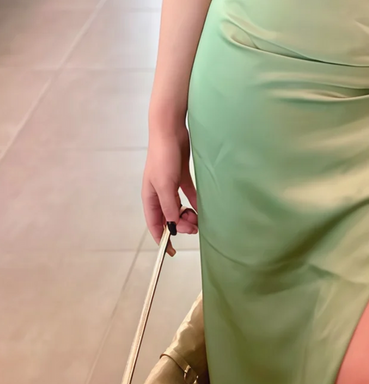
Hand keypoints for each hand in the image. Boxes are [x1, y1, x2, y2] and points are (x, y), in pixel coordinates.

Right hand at [142, 125, 197, 254]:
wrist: (170, 130)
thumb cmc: (163, 157)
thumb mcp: (165, 185)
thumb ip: (169, 206)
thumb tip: (173, 225)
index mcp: (150, 197)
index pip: (155, 224)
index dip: (162, 239)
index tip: (172, 252)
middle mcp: (159, 193)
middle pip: (169, 217)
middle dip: (180, 226)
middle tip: (194, 227)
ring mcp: (171, 184)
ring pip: (180, 207)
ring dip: (188, 216)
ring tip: (199, 218)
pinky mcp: (182, 176)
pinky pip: (189, 194)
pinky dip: (195, 202)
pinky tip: (202, 207)